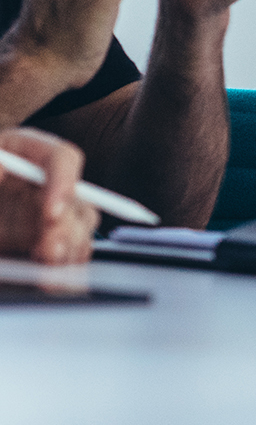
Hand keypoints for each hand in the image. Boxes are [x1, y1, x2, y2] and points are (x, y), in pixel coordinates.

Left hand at [0, 128, 95, 263]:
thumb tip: (0, 169)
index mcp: (27, 151)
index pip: (62, 158)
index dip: (64, 183)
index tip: (49, 213)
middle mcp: (44, 181)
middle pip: (76, 199)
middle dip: (66, 228)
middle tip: (48, 251)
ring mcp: (46, 211)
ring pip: (78, 228)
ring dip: (67, 248)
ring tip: (47, 265)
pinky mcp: (43, 238)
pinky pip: (68, 251)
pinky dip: (62, 263)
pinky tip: (48, 273)